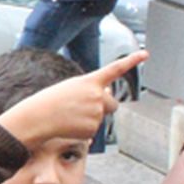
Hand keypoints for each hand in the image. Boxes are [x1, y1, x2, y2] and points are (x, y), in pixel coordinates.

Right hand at [0, 51, 146, 149]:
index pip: (116, 69)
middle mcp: (97, 95)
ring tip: (69, 116)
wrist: (37, 118)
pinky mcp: (92, 128)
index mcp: (90, 81)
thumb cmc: (49, 101)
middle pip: (112, 103)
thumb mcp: (71, 88)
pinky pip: (93, 130)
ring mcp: (96, 113)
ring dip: (89, 118)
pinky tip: (69, 125)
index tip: (145, 54)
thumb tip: (105, 98)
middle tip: (86, 109)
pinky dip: (83, 129)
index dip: (132, 60)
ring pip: (101, 118)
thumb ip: (90, 90)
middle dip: (104, 106)